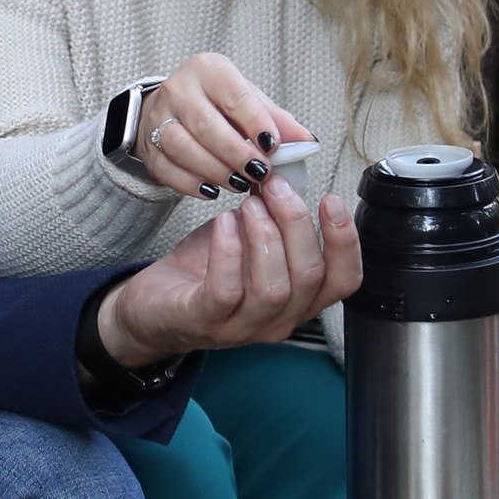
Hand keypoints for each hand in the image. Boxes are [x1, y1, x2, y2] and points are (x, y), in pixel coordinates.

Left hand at [94, 177, 361, 364]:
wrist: (152, 306)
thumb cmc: (207, 272)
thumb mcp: (250, 237)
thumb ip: (275, 214)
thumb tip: (285, 171)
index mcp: (300, 300)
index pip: (344, 281)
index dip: (346, 241)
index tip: (331, 200)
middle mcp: (279, 319)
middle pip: (310, 276)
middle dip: (296, 223)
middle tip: (274, 187)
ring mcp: (243, 327)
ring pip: (275, 288)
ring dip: (265, 235)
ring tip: (248, 204)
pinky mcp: (206, 321)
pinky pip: (227, 290)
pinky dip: (229, 250)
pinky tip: (223, 223)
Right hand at [124, 52, 309, 201]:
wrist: (170, 109)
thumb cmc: (217, 104)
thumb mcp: (248, 100)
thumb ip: (276, 120)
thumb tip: (306, 142)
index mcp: (209, 70)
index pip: (234, 96)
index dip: (256, 122)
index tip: (274, 146)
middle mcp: (179, 89)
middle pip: (206, 125)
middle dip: (236, 153)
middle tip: (260, 172)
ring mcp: (158, 117)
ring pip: (182, 147)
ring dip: (215, 170)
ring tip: (239, 183)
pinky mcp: (148, 146)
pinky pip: (167, 169)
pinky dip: (191, 183)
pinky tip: (213, 190)